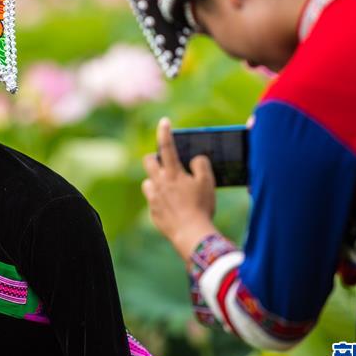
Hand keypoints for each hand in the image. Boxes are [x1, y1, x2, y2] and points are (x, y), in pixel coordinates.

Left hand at [142, 118, 217, 261]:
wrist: (191, 234)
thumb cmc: (201, 206)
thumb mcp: (208, 183)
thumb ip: (201, 165)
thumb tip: (195, 159)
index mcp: (173, 173)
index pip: (167, 146)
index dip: (165, 132)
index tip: (164, 121)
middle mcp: (159, 183)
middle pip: (148, 161)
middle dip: (155, 158)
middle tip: (166, 164)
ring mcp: (154, 198)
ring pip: (147, 182)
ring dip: (156, 181)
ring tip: (169, 187)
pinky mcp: (153, 212)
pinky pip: (152, 201)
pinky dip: (159, 200)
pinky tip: (172, 207)